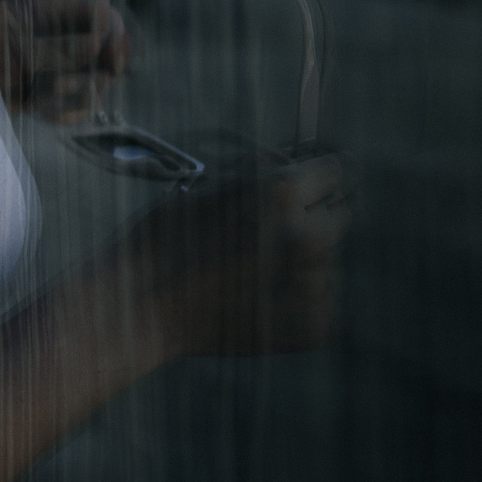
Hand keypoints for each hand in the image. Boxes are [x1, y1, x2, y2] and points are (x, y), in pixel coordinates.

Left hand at [0, 0, 130, 122]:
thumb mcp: (15, 44)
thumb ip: (62, 46)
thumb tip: (101, 41)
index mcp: (50, 8)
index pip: (105, 15)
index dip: (115, 36)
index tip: (110, 62)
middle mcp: (57, 33)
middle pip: (110, 54)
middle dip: (98, 72)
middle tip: (73, 83)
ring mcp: (54, 64)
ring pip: (97, 84)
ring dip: (77, 93)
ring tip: (41, 96)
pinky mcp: (45, 93)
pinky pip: (76, 109)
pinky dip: (65, 113)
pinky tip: (40, 110)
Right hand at [124, 153, 353, 358]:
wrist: (141, 307)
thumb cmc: (165, 238)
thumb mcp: (208, 184)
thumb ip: (262, 170)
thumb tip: (304, 156)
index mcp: (283, 194)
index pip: (337, 170)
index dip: (315, 175)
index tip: (304, 184)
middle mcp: (310, 239)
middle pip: (340, 214)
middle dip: (313, 215)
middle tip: (269, 229)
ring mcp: (318, 287)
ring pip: (330, 258)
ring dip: (303, 258)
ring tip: (252, 269)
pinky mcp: (319, 325)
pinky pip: (324, 297)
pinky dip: (300, 295)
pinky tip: (260, 296)